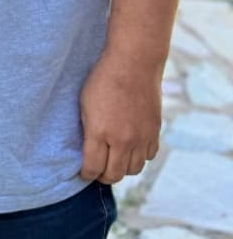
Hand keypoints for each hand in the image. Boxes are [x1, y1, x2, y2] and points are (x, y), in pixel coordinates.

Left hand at [78, 50, 162, 183]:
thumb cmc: (102, 79)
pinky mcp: (155, 132)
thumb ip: (87, 130)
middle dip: (103, 176)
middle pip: (114, 175)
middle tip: (98, 170)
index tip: (83, 172)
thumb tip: (86, 150)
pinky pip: (148, 156)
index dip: (86, 174)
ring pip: (133, 169)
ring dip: (122, 168)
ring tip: (114, 159)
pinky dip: (139, 156)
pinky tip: (131, 148)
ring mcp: (141, 137)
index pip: (92, 168)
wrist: (134, 62)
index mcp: (100, 132)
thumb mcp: (84, 104)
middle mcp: (122, 139)